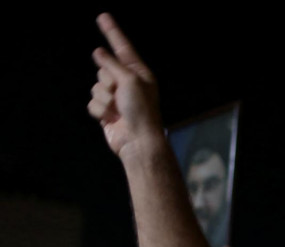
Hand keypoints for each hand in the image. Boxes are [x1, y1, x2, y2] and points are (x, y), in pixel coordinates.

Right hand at [87, 13, 163, 158]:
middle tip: (120, 94)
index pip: (123, 47)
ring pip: (95, 87)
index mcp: (139, 74)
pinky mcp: (107, 111)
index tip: (103, 16)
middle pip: (103, 68)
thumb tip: (99, 52)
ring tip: (117, 110)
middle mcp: (128, 83)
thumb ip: (112, 64)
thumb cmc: (141, 111)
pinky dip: (100, 111)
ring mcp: (116, 98)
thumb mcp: (130, 81)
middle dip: (107, 81)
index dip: (112, 32)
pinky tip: (112, 119)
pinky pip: (92, 103)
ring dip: (104, 99)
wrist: (137, 141)